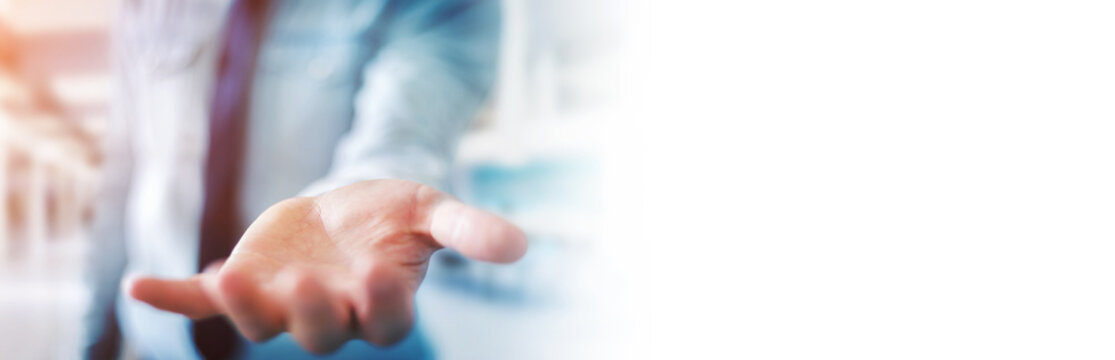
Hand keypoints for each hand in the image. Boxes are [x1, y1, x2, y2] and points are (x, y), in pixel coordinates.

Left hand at [126, 179, 526, 352]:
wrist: (345, 206)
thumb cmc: (393, 215)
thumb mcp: (431, 210)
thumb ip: (468, 230)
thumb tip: (522, 245)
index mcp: (378, 303)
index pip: (383, 323)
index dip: (381, 306)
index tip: (380, 275)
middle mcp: (329, 315)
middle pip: (320, 335)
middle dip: (313, 313)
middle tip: (308, 284)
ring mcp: (281, 304)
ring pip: (260, 325)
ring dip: (243, 308)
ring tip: (230, 280)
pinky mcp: (243, 284)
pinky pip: (204, 300)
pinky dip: (172, 296)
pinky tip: (139, 286)